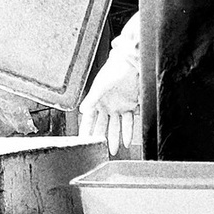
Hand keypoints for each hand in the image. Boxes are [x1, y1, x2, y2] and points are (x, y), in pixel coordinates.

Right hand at [79, 30, 141, 154]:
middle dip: (100, 138)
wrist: (130, 63)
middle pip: (102, 125)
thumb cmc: (113, 69)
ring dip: (114, 138)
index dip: (86, 130)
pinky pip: (128, 122)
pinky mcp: (129, 105)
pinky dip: (128, 131)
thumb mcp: (100, 85)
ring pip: (115, 126)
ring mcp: (118, 106)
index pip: (89, 119)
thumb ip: (92, 98)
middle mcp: (107, 105)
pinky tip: (127, 140)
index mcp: (97, 100)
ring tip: (114, 150)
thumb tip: (83, 110)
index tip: (83, 141)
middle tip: (99, 150)